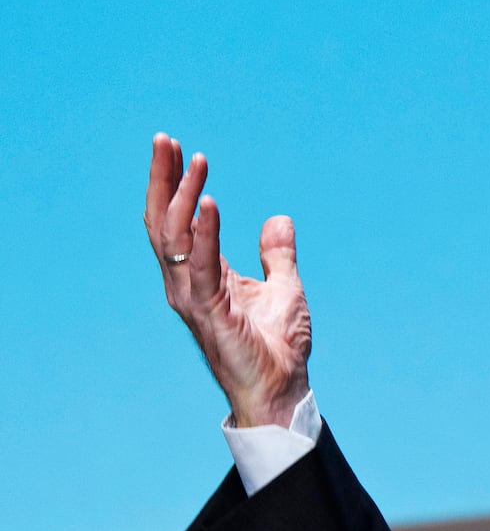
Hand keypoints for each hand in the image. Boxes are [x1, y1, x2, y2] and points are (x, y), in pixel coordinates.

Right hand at [144, 133, 311, 427]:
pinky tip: (208, 202)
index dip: (175, 184)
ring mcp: (194, 299)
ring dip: (181, 196)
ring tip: (191, 160)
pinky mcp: (211, 313)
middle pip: (164, 222)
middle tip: (165, 140)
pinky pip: (202, 267)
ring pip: (175, 238)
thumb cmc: (277, 347)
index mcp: (202, 275)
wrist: (283, 390)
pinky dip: (204, 233)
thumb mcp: (285, 287)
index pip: (178, 221)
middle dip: (163, 180)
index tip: (177, 149)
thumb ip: (278, 254)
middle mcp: (187, 284)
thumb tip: (279, 220)